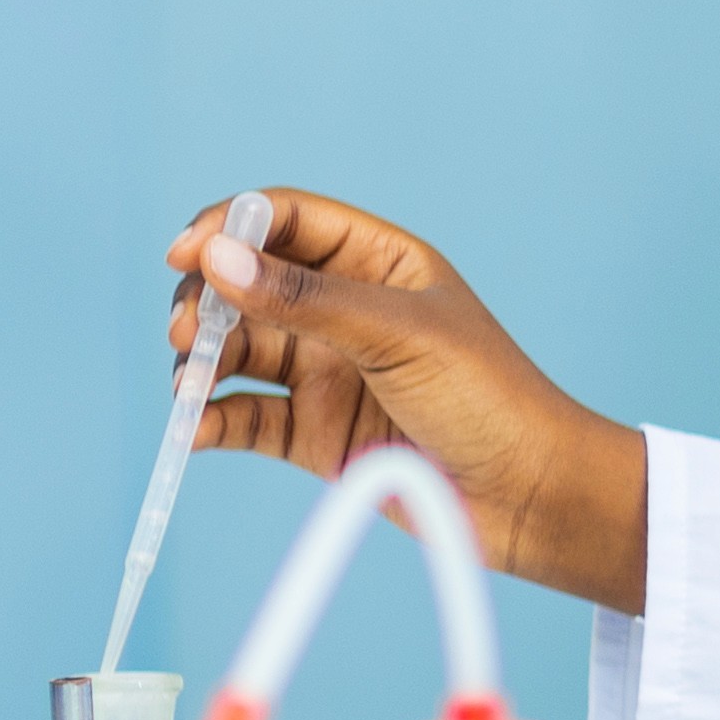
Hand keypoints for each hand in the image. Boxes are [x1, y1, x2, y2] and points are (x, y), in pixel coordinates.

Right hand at [171, 193, 653, 610]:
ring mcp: (327, 371)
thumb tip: (219, 259)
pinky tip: (194, 427)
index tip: (186, 254)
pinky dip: (211, 419)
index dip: (230, 227)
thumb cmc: (492, 398)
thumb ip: (307, 300)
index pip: (286, 221)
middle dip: (208, 300)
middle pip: (247, 283)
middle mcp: (345, 311)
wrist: (532, 498)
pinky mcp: (315, 432)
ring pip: (238, 350)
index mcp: (377, 262)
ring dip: (201, 361)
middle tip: (189, 332)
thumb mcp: (400, 335)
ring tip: (190, 387)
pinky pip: (246, 416)